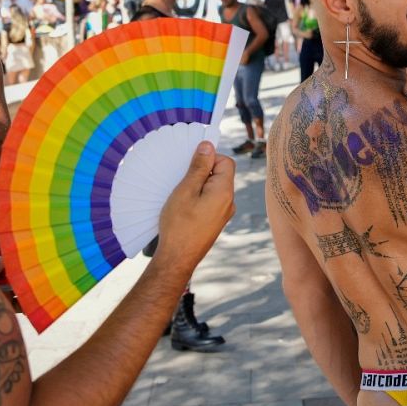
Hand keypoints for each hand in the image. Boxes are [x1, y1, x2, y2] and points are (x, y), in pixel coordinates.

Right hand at [155, 141, 235, 272]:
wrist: (177, 259)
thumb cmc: (179, 225)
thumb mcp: (186, 190)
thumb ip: (199, 167)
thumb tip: (208, 146)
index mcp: (225, 192)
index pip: (226, 162)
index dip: (209, 158)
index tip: (190, 166)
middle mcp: (229, 202)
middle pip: (221, 174)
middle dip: (202, 172)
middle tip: (182, 181)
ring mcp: (223, 214)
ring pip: (214, 189)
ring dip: (198, 186)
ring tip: (181, 197)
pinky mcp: (215, 222)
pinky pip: (211, 202)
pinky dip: (199, 198)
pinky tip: (184, 208)